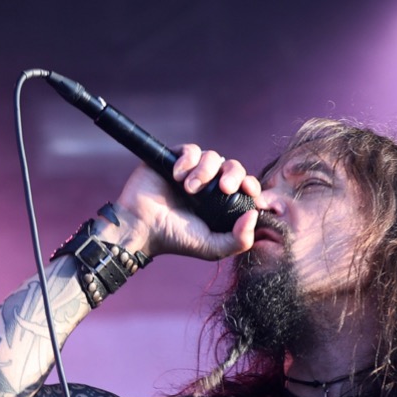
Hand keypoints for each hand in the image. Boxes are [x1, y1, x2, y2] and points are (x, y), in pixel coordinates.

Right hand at [108, 145, 260, 261]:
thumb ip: (239, 240)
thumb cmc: (175, 238)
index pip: (245, 186)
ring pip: (213, 156)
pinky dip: (187, 160)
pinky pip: (191, 150)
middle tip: (224, 188)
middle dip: (234, 175)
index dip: (252, 185)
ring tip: (188, 188)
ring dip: (204, 171)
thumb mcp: (212, 247)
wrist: (141, 227)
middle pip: (234, 167)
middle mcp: (210, 185)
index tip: (250, 191)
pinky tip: (176, 176)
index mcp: (222, 202)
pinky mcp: (174, 159)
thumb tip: (254, 215)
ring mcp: (192, 171)